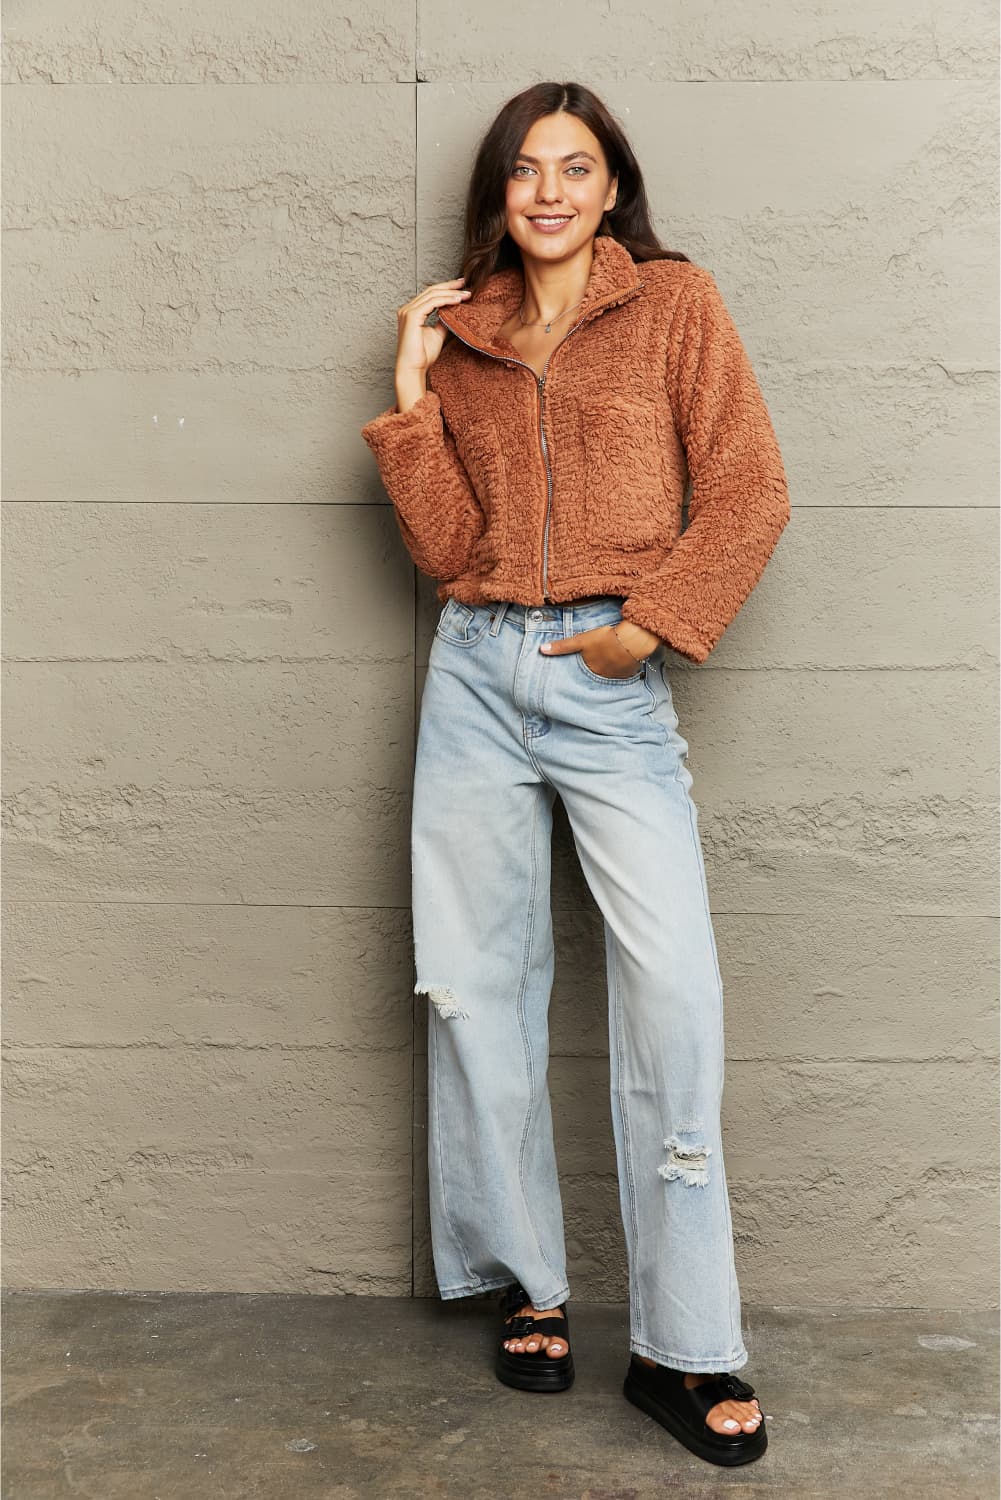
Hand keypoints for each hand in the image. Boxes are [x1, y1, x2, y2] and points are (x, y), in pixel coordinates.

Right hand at [394, 276, 471, 383]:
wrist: (413, 370)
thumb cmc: (422, 356)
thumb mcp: (437, 334)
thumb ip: (443, 322)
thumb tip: (454, 312)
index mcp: (412, 312)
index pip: (430, 295)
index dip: (446, 289)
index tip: (461, 287)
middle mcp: (407, 309)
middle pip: (431, 290)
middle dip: (450, 286)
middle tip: (465, 283)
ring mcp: (408, 312)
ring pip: (433, 295)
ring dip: (451, 293)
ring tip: (466, 294)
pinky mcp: (411, 316)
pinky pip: (432, 303)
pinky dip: (446, 300)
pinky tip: (458, 301)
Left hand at [540, 621, 661, 678]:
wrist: (632, 640)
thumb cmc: (605, 639)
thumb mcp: (581, 641)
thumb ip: (562, 647)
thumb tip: (542, 650)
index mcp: (591, 669)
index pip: (584, 671)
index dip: (585, 665)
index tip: (586, 662)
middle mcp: (604, 676)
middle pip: (597, 672)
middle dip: (597, 667)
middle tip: (599, 659)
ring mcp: (618, 675)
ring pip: (611, 672)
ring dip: (609, 666)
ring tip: (610, 657)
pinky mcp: (630, 671)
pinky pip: (623, 671)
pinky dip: (621, 666)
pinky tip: (621, 657)